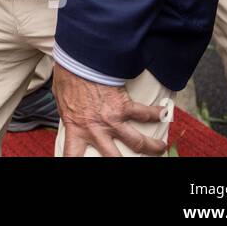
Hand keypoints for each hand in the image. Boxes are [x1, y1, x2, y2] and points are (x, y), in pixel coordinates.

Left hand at [53, 64, 167, 156]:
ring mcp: (112, 119)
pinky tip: (165, 114)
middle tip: (134, 160)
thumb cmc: (67, 77)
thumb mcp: (61, 100)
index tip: (82, 164)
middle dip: (124, 162)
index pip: (73, 154)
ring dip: (151, 146)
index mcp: (76, 128)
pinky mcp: (124, 106)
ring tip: (159, 147)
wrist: (78, 62)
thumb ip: (68, 111)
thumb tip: (69, 111)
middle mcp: (96, 129)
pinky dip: (157, 113)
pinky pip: (145, 113)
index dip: (75, 163)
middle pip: (113, 157)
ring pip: (137, 142)